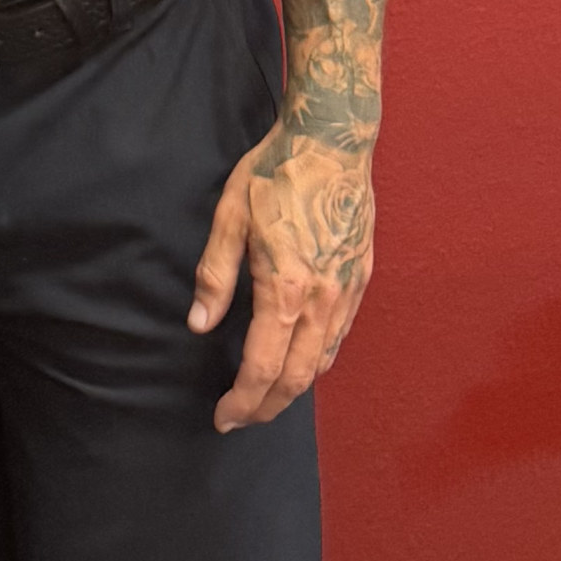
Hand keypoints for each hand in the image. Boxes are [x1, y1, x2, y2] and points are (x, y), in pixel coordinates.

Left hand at [186, 122, 374, 429]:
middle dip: (267, 408)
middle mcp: (322, 300)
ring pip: (323, 361)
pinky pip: (340, 336)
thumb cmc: (276, 173)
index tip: (222, 417)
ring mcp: (347, 292)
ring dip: (293, 388)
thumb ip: (214, 275)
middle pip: (297, 378)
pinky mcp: (361, 279)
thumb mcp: (230, 216)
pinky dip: (318, 360)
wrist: (332, 142)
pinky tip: (300, 359)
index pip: (263, 368)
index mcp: (285, 288)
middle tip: (241, 418)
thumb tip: (199, 325)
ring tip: (265, 396)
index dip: (241, 401)